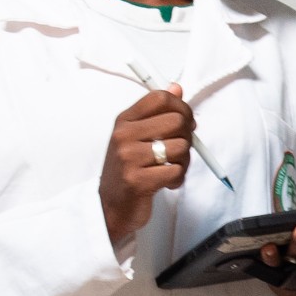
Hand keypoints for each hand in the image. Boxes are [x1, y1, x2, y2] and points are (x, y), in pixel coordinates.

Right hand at [99, 84, 193, 247]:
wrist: (109, 207)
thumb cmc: (127, 170)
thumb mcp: (135, 137)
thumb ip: (156, 112)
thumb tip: (177, 88)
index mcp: (124, 121)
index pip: (160, 98)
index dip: (181, 107)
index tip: (186, 121)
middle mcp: (124, 136)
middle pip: (175, 121)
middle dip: (187, 136)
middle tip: (180, 149)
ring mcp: (129, 158)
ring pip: (180, 147)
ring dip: (184, 161)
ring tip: (172, 168)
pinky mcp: (138, 181)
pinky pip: (176, 171)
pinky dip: (178, 179)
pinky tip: (166, 182)